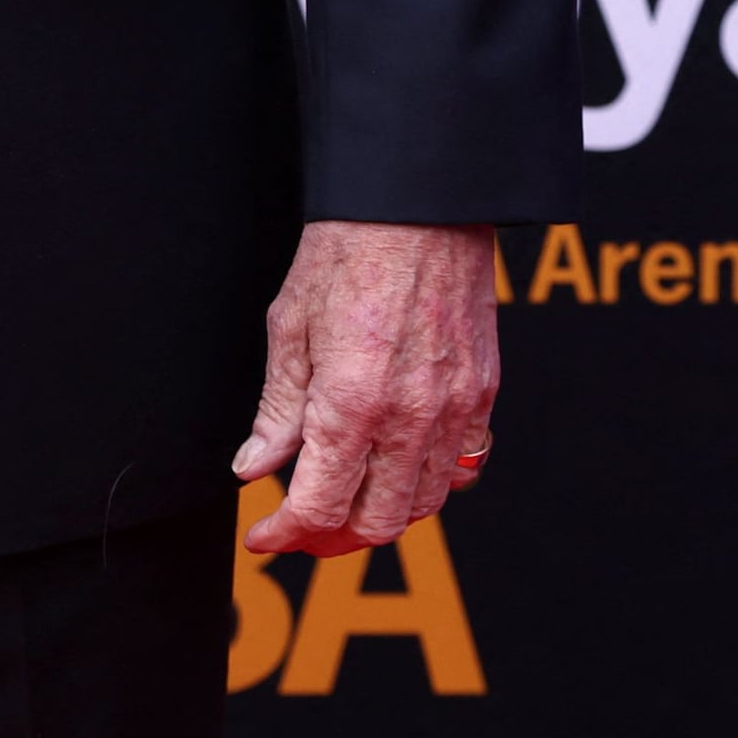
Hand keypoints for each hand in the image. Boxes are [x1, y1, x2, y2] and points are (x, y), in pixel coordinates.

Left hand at [235, 221, 499, 555]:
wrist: (419, 201)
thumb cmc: (349, 249)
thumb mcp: (290, 326)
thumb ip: (277, 408)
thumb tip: (255, 467)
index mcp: (350, 404)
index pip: (318, 508)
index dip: (283, 534)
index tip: (264, 534)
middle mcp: (408, 418)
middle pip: (375, 524)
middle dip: (331, 536)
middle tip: (302, 522)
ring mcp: (454, 408)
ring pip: (424, 504)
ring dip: (382, 512)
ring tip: (350, 495)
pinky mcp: (483, 391)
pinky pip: (467, 465)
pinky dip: (433, 481)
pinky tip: (402, 464)